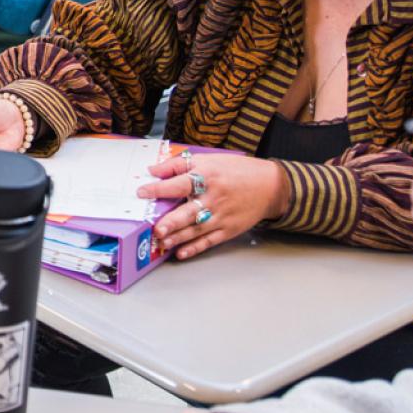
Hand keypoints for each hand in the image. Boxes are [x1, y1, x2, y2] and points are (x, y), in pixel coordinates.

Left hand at [139, 152, 287, 259]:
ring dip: (178, 237)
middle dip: (173, 221)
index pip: (181, 183)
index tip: (143, 192)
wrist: (270, 186)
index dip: (161, 188)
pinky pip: (209, 241)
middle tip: (157, 228)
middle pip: (190, 211)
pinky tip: (181, 252)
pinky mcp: (228, 229)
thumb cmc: (236, 171)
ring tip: (162, 241)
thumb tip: (153, 171)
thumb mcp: (208, 160)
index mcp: (207, 177)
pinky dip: (194, 248)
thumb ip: (178, 165)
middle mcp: (214, 198)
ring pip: (196, 229)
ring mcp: (221, 216)